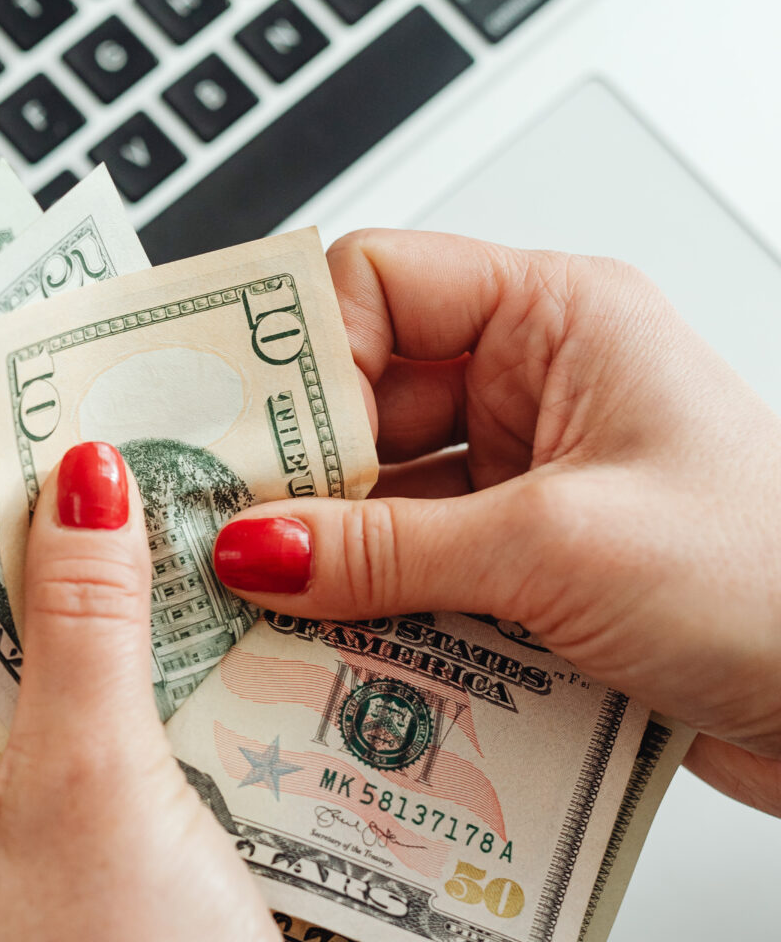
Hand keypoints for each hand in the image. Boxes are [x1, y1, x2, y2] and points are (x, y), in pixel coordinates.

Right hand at [212, 231, 780, 817]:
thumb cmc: (775, 582)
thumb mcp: (558, 551)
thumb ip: (388, 549)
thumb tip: (254, 547)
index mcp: (559, 319)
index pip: (377, 284)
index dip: (295, 353)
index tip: (226, 434)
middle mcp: (540, 388)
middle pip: (363, 403)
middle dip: (292, 478)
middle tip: (215, 542)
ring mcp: (537, 484)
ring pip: (383, 503)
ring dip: (329, 564)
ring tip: (259, 616)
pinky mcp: (537, 573)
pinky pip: (420, 577)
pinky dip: (373, 617)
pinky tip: (329, 657)